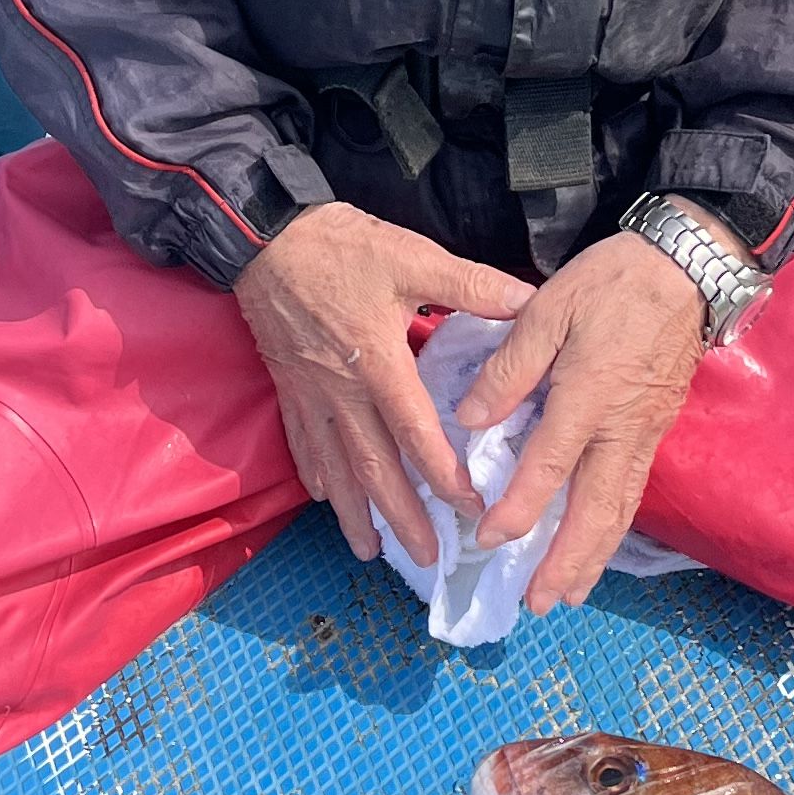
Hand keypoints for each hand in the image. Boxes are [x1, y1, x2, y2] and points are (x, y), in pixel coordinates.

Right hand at [235, 205, 532, 565]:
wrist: (264, 238)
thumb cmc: (340, 247)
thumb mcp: (411, 256)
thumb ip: (471, 285)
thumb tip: (529, 301)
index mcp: (379, 363)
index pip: (415, 433)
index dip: (443, 476)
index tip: (470, 508)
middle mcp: (343, 391)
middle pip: (374, 467)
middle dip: (402, 517)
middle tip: (427, 557)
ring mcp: (311, 394)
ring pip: (336, 466)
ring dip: (355, 513)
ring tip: (371, 553)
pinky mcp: (289, 387)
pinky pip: (302, 443)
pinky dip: (317, 476)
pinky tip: (327, 498)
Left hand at [461, 225, 735, 611]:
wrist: (687, 267)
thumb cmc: (613, 283)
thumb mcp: (549, 308)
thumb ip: (509, 367)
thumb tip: (470, 420)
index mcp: (590, 395)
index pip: (550, 464)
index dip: (520, 507)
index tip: (489, 539)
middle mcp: (622, 427)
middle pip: (596, 509)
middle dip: (567, 561)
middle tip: (540, 603)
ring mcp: (645, 434)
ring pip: (619, 509)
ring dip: (593, 557)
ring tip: (568, 594)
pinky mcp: (656, 431)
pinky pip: (632, 492)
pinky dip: (611, 528)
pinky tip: (594, 546)